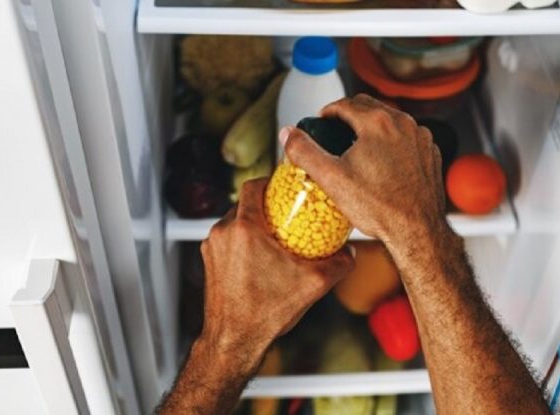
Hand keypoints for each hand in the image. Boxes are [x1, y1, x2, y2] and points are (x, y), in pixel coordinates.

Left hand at [199, 178, 354, 359]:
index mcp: (245, 229)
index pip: (253, 186)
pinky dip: (243, 244)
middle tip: (286, 215)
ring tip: (276, 240)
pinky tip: (261, 260)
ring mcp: (212, 249)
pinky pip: (228, 242)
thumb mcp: (313, 285)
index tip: (284, 187)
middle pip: (245, 205)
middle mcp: (223, 234)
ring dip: (254, 227)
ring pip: (235, 224)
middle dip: (266, 208)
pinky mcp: (209, 263)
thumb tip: (350, 253)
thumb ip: (338, 264)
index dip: (270, 182)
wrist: (234, 342)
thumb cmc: (264, 314)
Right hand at [282, 94, 448, 246]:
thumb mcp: (331, 179)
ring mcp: (420, 137)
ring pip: (390, 120)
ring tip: (357, 146)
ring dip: (372, 126)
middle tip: (335, 131)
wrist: (417, 230)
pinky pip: (407, 136)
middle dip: (349, 115)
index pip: (345, 103)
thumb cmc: (378, 207)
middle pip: (369, 106)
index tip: (321, 122)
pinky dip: (393, 141)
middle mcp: (403, 123)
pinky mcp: (430, 152)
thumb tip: (287, 134)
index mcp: (377, 123)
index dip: (328, 112)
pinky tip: (382, 161)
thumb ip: (304, 152)